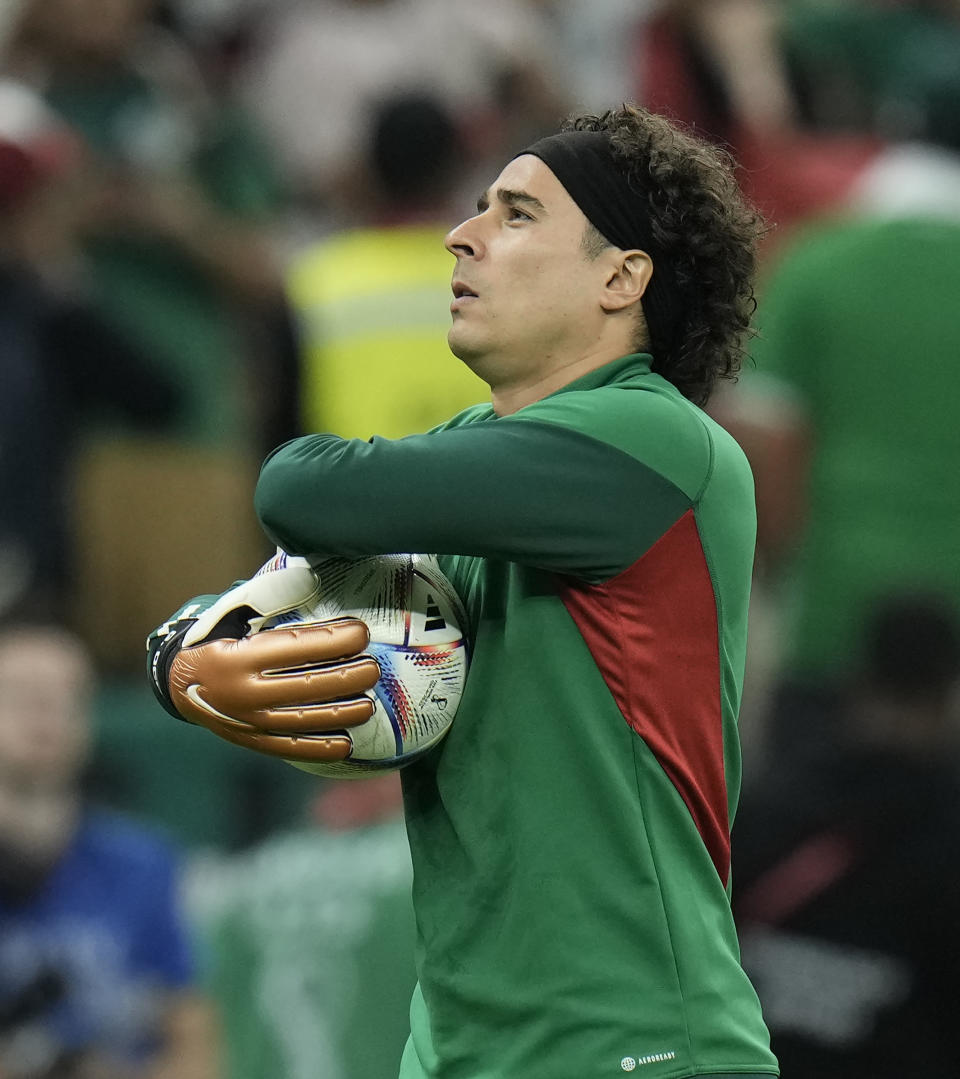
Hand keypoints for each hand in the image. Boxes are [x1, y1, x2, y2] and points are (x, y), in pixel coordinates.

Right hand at [147, 555, 380, 763]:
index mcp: (238, 657)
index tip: (361, 633)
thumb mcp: (234, 610)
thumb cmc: (217, 639)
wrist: (177, 682)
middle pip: (304, 687)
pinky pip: (288, 747)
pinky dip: (318, 748)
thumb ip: (271, 596)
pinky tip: (346, 744)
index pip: (294, 648)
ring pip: (302, 721)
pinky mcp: (251, 741)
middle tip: (373, 668)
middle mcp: (242, 693)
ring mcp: (247, 722)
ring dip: (341, 714)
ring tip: (369, 704)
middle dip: (345, 677)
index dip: (332, 640)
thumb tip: (312, 579)